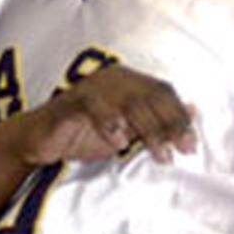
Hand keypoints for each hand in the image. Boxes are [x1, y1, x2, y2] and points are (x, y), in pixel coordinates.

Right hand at [15, 65, 195, 165]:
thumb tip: (194, 108)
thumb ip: (155, 120)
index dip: (179, 116)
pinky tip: (119, 143)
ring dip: (149, 130)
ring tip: (159, 155)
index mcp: (126, 81)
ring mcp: (90, 88)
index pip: (162, 91)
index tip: (190, 145)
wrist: (40, 141)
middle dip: (169, 124)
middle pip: (150, 95)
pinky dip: (111, 123)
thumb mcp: (127, 130)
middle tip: (179, 152)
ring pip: (129, 101)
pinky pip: (95, 107)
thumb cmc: (83, 134)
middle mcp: (110, 78)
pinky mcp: (71, 102)